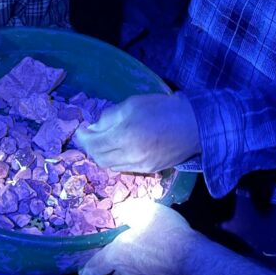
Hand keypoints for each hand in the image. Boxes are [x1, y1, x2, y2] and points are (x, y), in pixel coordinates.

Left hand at [74, 94, 200, 172]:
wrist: (194, 125)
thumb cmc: (162, 109)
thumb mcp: (133, 104)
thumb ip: (111, 116)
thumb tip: (95, 127)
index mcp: (125, 135)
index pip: (94, 144)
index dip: (83, 138)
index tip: (81, 130)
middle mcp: (130, 155)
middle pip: (100, 158)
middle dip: (91, 148)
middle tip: (90, 136)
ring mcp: (140, 166)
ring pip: (111, 166)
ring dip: (102, 155)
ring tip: (103, 141)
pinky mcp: (149, 170)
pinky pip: (125, 168)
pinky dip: (116, 160)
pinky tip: (118, 149)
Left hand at [79, 200, 200, 274]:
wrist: (191, 255)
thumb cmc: (162, 231)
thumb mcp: (143, 210)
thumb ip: (129, 210)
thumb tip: (122, 211)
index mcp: (117, 254)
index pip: (95, 267)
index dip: (87, 270)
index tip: (83, 272)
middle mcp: (128, 270)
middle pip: (114, 269)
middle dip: (113, 261)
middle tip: (117, 249)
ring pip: (132, 271)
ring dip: (132, 261)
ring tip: (140, 246)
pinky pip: (148, 271)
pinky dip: (148, 263)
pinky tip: (157, 250)